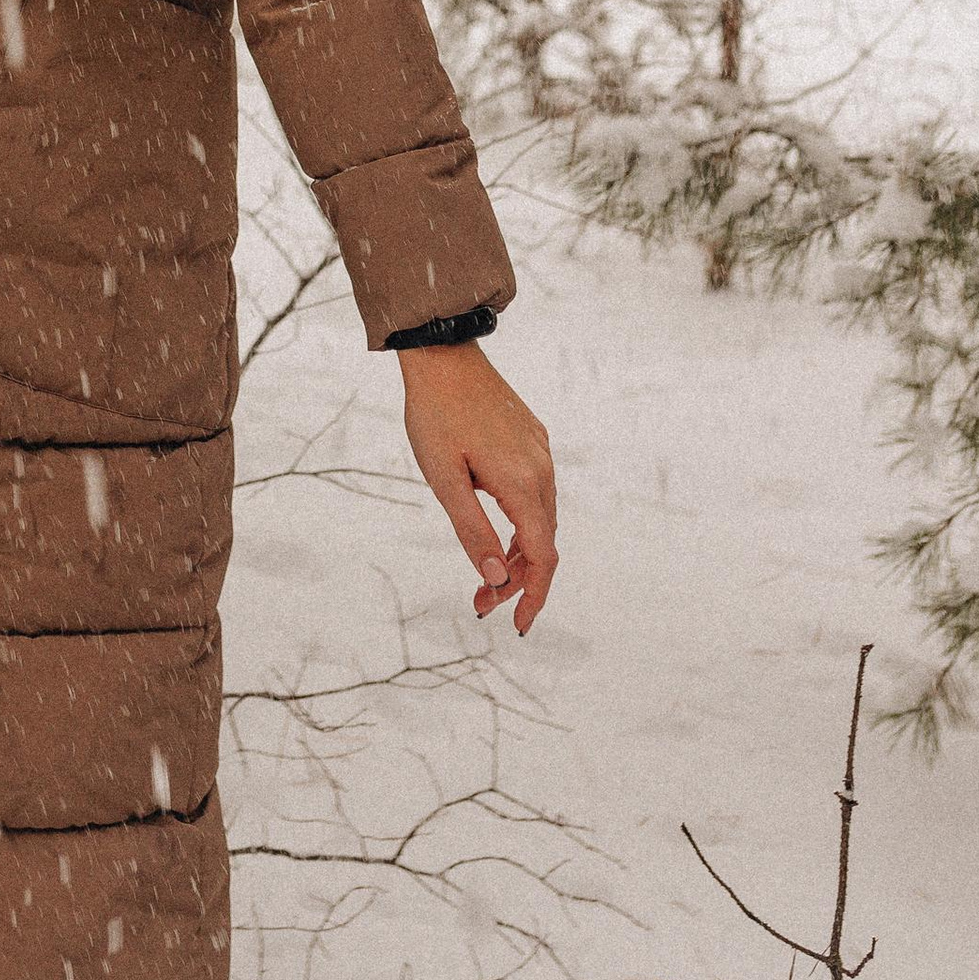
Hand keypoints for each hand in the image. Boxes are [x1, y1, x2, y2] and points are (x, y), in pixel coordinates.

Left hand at [396, 341, 557, 634]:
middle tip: (481, 605)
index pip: (542, 556)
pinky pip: (535, 492)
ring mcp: (540, 451)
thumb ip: (472, 532)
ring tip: (484, 573)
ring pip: (540, 518)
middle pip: (543, 542)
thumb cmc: (435, 415)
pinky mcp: (531, 437)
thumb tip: (496, 580)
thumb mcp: (444, 480)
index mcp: (523, 483)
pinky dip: (520, 521)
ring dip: (518, 552)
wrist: (442, 353)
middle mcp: (542, 469)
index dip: (534, 596)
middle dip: (517, 580)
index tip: (517, 626)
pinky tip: (494, 528)